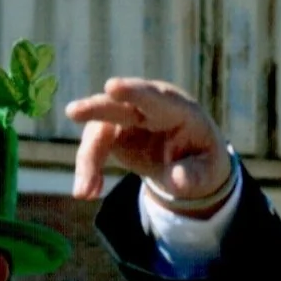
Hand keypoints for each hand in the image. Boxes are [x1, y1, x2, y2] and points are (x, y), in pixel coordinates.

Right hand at [65, 78, 234, 209]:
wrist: (188, 162)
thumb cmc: (201, 160)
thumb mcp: (207, 172)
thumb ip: (194, 176)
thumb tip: (177, 181)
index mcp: (177, 109)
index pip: (154, 97)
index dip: (134, 92)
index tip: (113, 87)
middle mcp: (147, 107)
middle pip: (118, 104)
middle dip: (96, 107)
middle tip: (73, 111)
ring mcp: (126, 117)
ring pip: (99, 130)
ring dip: (88, 160)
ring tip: (84, 193)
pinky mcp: (112, 132)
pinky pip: (94, 148)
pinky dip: (88, 169)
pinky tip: (90, 192)